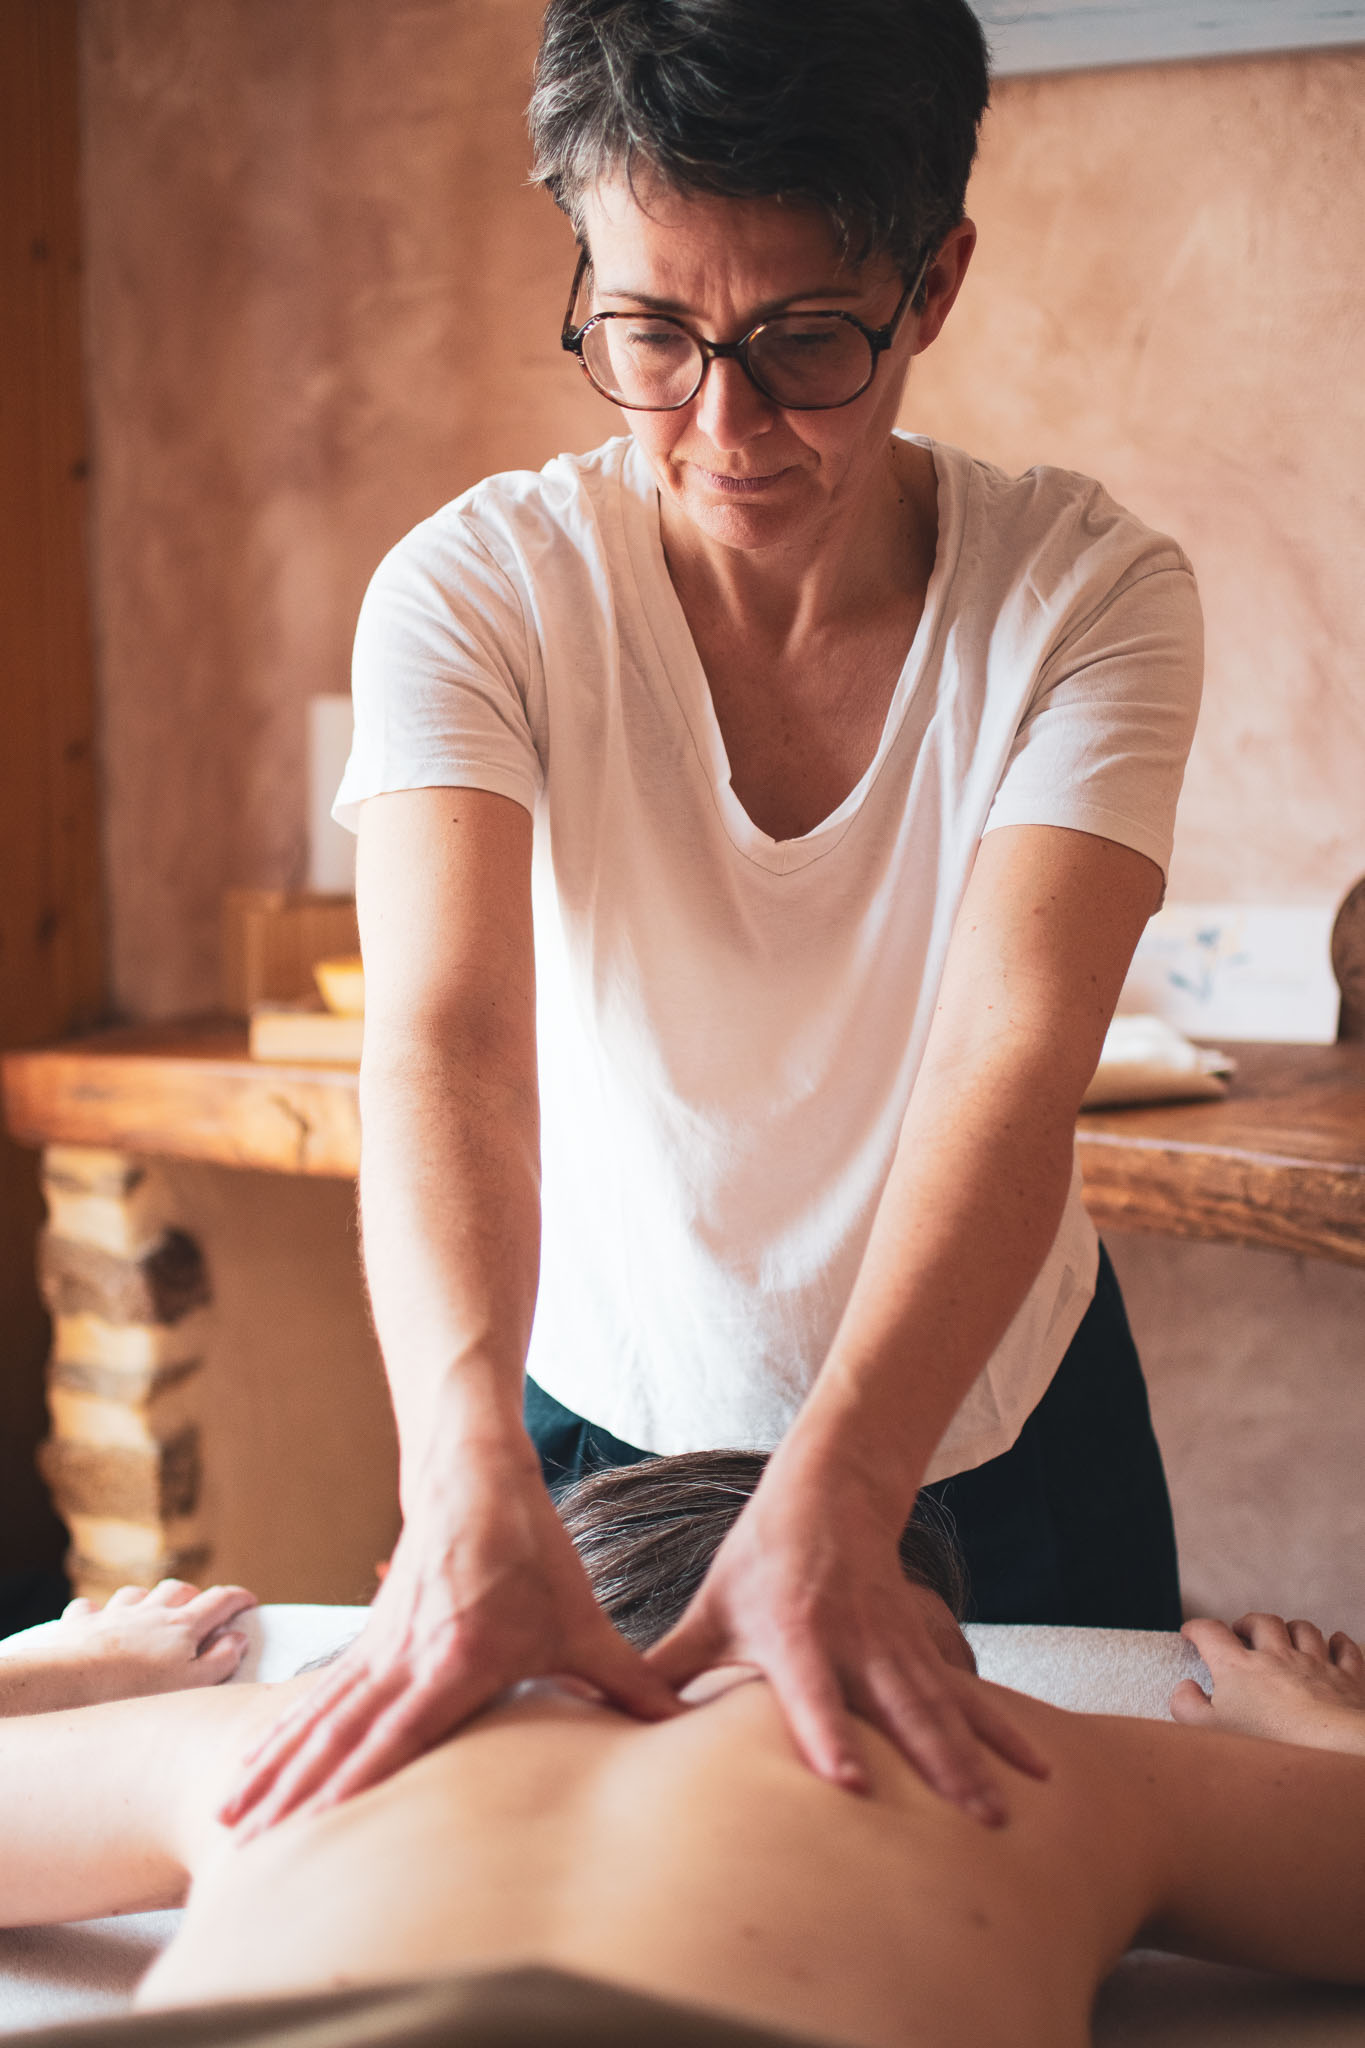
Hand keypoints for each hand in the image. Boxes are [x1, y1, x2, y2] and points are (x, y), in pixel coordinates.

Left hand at [42, 1579, 255, 1704]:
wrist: (68, 1682)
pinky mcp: (81, 1624)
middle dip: (194, 1594)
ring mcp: (114, 1614)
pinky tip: (98, 1620)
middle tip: (200, 1611)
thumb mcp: (190, 1684)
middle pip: (178, 1589)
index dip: (238, 1598)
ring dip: (148, 1599)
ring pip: (137, 1593)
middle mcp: (150, 1611)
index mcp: (182, 1625)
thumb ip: (220, 1660)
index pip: (220, 1600)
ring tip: (151, 1614)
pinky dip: (98, 1612)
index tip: (250, 1602)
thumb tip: (238, 1638)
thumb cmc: (133, 1690)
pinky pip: (91, 1608)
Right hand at [219, 1440, 679, 1837]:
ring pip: (320, 1717)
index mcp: (458, 1657)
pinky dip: (283, 1733)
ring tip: (232, 1819)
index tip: (315, 1827)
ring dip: (275, 1768)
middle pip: (342, 1733)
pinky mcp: (371, 1637)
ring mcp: (381, 1645)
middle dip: (296, 1793)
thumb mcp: (583, 1619)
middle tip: (249, 1844)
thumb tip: (682, 1725)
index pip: (401, 1731)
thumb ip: (627, 1681)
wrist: (473, 1473)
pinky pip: (320, 1696)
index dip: (357, 1781)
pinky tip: (252, 1765)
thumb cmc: (531, 1549)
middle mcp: (408, 1655)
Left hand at [644, 1456, 1047, 1824]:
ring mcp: (895, 1643)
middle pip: (899, 1710)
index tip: (846, 1782)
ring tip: (1005, 1815)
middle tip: (970, 1821)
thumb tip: (603, 1715)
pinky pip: (965, 1692)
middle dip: (936, 1766)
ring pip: (941, 1707)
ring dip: (976, 1759)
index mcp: (795, 1635)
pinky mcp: (921, 1643)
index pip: (811, 1694)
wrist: (829, 1490)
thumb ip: (668, 1667)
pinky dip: (1002, 1730)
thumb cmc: (761, 1558)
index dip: (827, 1735)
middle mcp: (853, 1642)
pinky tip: (1039, 1769)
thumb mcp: (711, 1607)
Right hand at [1173, 1613, 1364, 1750]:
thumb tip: (1184, 1688)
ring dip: (1291, 1629)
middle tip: (1241, 1633)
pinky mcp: (1346, 1678)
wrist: (1332, 1747)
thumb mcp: (1211, 1731)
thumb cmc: (1269, 1741)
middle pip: (1262, 1622)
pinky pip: (1344, 1649)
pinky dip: (1338, 1642)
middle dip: (1248, 1623)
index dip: (1197, 1628)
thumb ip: (1187, 1707)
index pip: (1211, 1632)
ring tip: (1284, 1636)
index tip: (1190, 1633)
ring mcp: (1314, 1664)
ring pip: (1303, 1630)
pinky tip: (1335, 1642)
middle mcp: (1277, 1656)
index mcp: (1239, 1667)